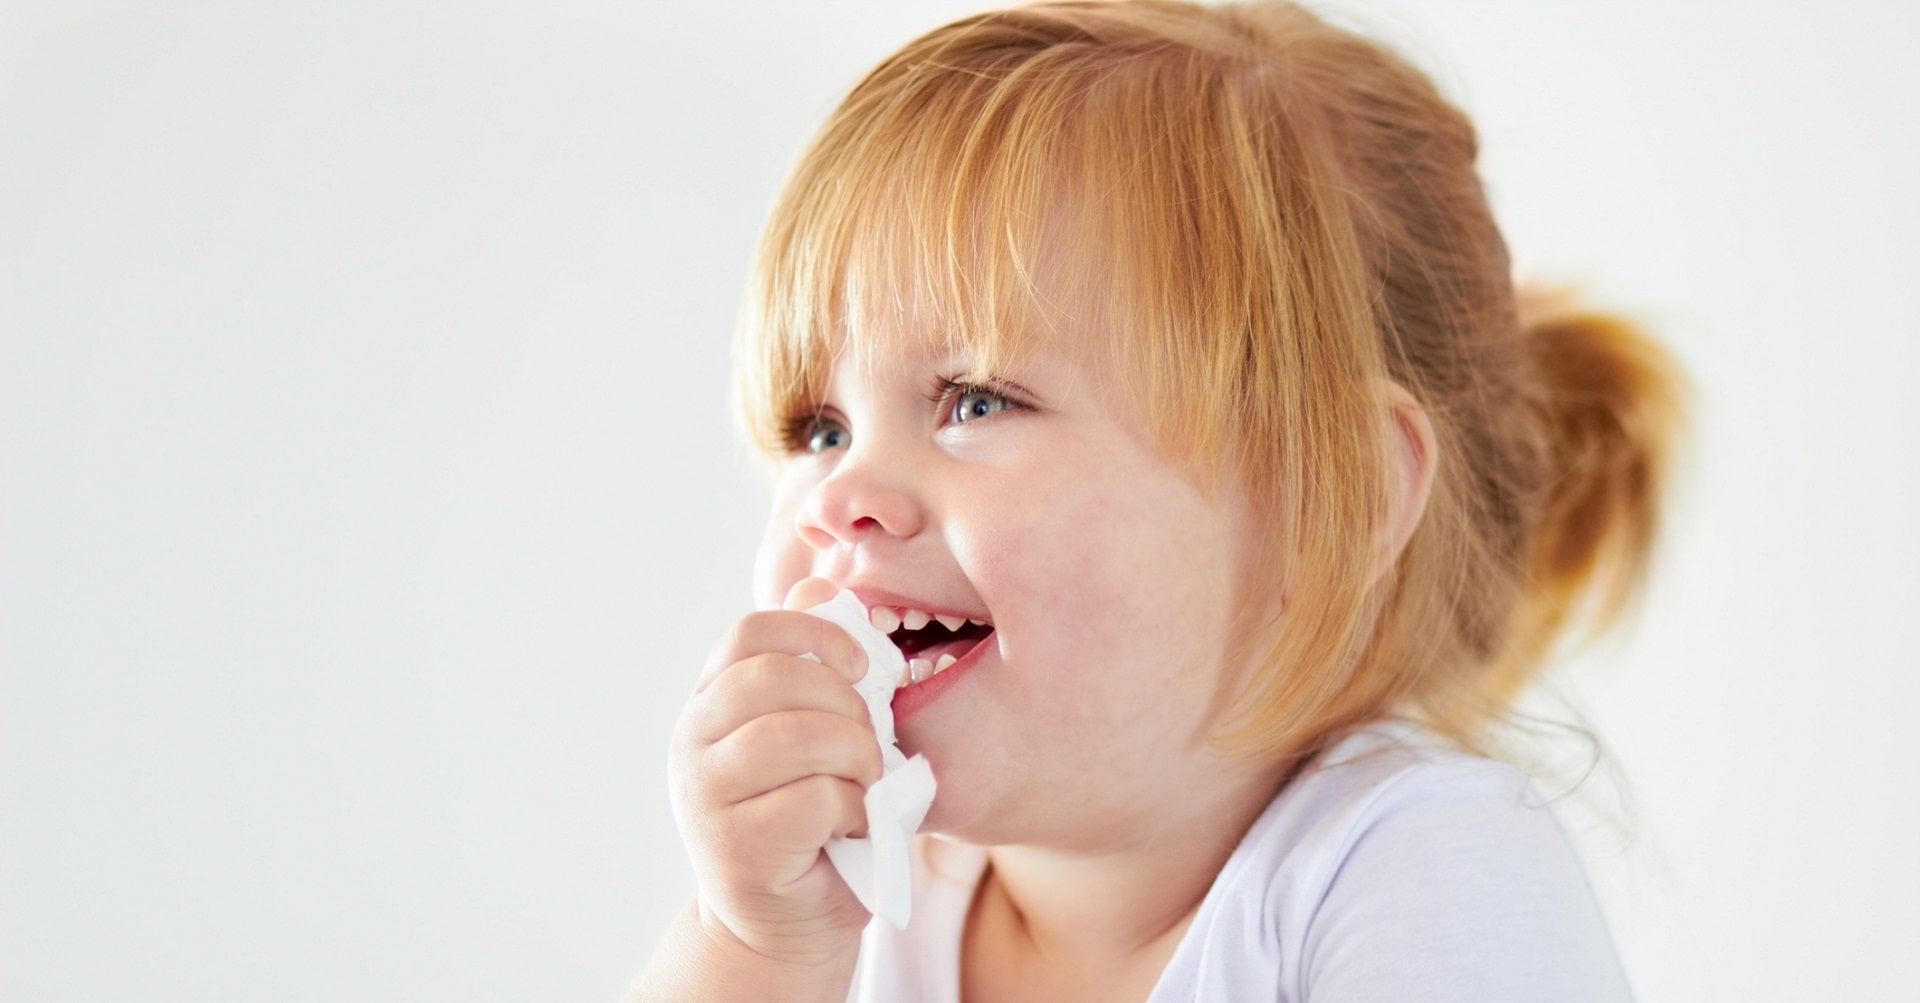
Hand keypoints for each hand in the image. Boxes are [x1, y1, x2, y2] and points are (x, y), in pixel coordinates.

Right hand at [668, 577, 882, 968]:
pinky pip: (812, 799)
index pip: (749, 633)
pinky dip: (852, 806)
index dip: (815, 636)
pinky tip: (854, 822)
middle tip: (870, 740)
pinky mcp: (735, 846)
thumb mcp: (814, 731)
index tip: (862, 666)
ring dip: (853, 754)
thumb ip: (813, 666)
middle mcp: (693, 740)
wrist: (784, 919)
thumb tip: (820, 585)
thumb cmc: (809, 815)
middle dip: (845, 702)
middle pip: (773, 677)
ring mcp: (706, 794)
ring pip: (793, 735)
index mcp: (711, 700)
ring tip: (865, 780)